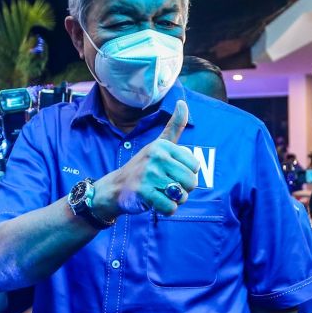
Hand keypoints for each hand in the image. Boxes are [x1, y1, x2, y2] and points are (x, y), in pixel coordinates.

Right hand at [92, 101, 198, 217]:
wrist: (116, 187)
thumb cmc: (143, 166)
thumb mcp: (159, 144)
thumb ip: (174, 127)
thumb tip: (183, 103)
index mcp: (163, 145)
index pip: (195, 166)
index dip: (187, 174)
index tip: (171, 173)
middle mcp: (156, 157)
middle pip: (191, 182)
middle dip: (182, 189)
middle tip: (166, 186)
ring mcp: (149, 174)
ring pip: (181, 195)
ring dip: (174, 200)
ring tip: (160, 193)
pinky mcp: (143, 192)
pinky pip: (170, 207)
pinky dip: (166, 210)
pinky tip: (155, 202)